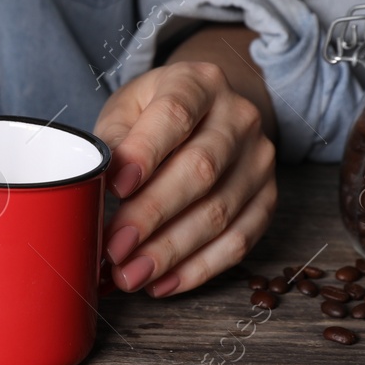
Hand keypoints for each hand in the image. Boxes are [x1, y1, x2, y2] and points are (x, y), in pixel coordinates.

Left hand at [95, 56, 276, 296]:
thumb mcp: (127, 108)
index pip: (175, 114)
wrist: (209, 110)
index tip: (116, 188)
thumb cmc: (154, 112)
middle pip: (200, 170)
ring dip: (172, 251)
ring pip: (220, 211)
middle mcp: (239, 117)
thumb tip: (96, 185)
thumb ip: (113, 140)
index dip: (146, 153)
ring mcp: (259, 158)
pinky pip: (241, 240)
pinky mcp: (269, 196)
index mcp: (198, 82)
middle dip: (152, 215)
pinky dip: (200, 268)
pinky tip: (165, 282)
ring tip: (131, 274)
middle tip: (115, 248)